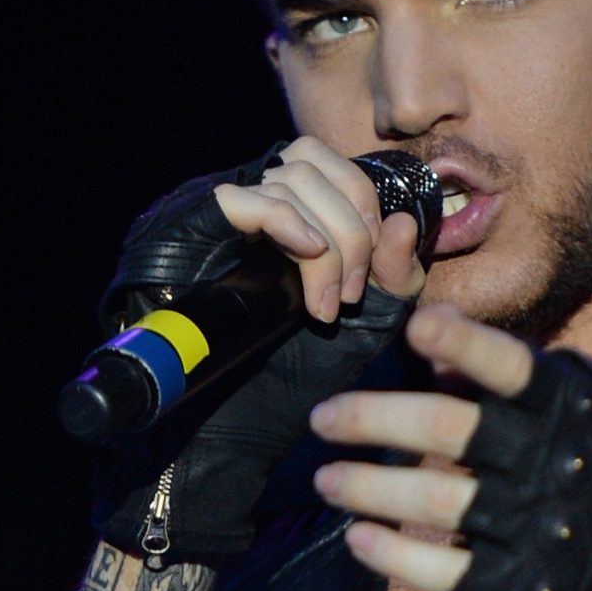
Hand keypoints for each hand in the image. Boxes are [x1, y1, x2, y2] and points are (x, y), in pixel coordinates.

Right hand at [91, 138, 426, 564]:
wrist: (227, 429)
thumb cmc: (291, 376)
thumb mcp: (365, 324)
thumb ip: (395, 278)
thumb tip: (403, 222)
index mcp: (289, 214)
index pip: (336, 167)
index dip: (368, 210)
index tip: (376, 275)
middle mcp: (250, 201)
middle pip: (315, 161)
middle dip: (353, 224)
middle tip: (354, 293)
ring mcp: (218, 213)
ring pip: (288, 178)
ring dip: (327, 240)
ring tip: (327, 305)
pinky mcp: (188, 230)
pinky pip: (244, 199)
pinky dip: (287, 222)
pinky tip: (309, 257)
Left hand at [309, 305, 591, 590]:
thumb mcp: (576, 403)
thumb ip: (507, 373)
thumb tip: (430, 339)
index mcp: (566, 405)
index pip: (512, 366)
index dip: (464, 344)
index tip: (416, 328)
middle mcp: (551, 462)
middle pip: (449, 428)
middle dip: (373, 417)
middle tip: (322, 418)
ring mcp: (536, 527)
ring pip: (436, 499)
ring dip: (367, 487)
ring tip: (326, 480)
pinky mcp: (519, 586)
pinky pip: (443, 570)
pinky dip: (392, 554)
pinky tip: (358, 538)